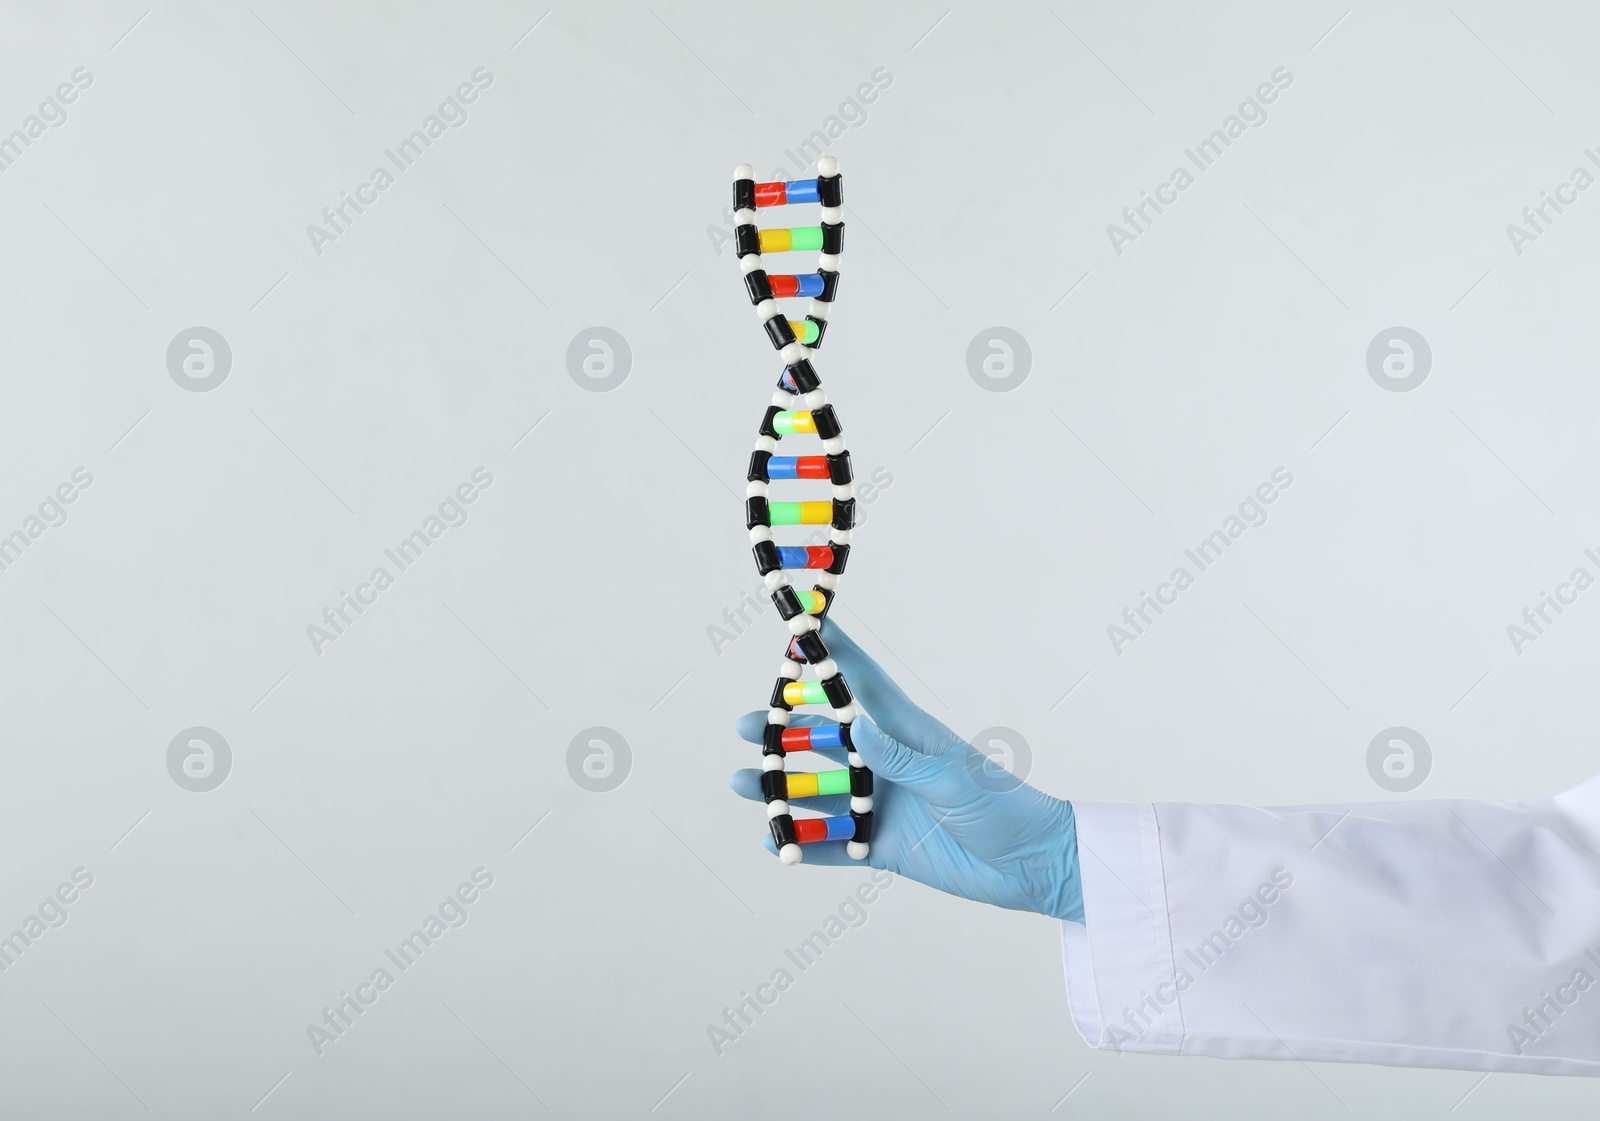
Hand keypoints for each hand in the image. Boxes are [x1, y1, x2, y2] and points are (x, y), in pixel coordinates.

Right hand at [730, 620, 1083, 921]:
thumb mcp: (953, 778)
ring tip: (743, 783)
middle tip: (742, 725)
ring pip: (819, 793)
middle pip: (824, 741)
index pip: (863, 685)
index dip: (834, 655)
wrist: (1033, 864)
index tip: (800, 627)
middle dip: (782, 732)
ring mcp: (883, 805)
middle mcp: (888, 764)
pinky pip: (835, 845)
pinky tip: (775, 843)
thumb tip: (855, 726)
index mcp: (908, 734)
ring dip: (781, 789)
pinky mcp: (885, 847)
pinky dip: (805, 845)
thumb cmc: (1003, 807)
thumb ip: (901, 757)